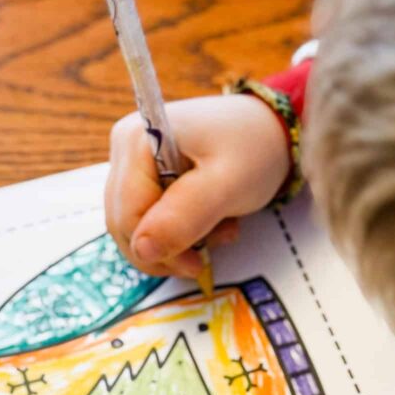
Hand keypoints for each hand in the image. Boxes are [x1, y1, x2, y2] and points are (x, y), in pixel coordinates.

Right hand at [105, 94, 289, 277]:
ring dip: (175, 245)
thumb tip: (142, 249)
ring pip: (135, 229)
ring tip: (217, 231)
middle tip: (205, 256)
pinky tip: (208, 225)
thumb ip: (183, 217)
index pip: (127, 215)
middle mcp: (125, 148)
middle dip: (166, 250)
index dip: (157, 249)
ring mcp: (131, 164)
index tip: (196, 263)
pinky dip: (177, 234)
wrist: (270, 130)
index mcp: (137, 140)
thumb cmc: (253, 149)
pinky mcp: (143, 179)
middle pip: (124, 225)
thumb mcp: (226, 185)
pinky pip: (147, 222)